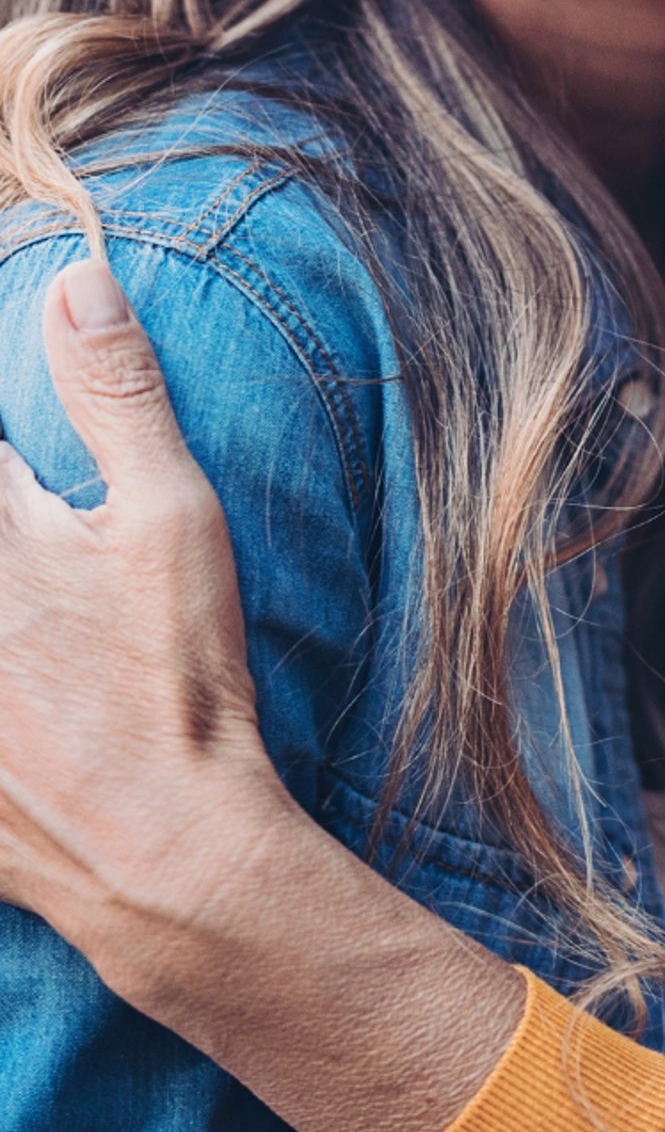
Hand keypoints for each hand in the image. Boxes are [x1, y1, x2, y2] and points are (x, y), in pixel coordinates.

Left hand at [0, 258, 524, 1131]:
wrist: (166, 849)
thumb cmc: (179, 677)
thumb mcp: (173, 521)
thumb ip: (118, 395)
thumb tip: (78, 282)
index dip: (4, 436)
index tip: (16, 460)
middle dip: (7, 518)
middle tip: (32, 529)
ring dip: (2, 607)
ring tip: (26, 618)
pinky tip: (16, 698)